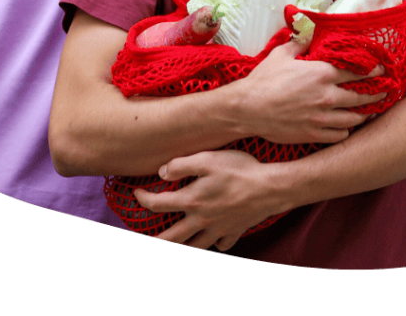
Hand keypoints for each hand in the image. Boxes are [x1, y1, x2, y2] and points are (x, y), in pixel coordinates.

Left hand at [134, 149, 280, 251]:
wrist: (269, 188)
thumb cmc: (239, 170)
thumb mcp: (208, 159)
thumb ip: (182, 165)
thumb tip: (161, 172)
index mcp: (191, 201)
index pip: (157, 205)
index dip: (142, 199)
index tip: (135, 193)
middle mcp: (201, 220)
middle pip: (171, 238)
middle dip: (155, 240)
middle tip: (145, 238)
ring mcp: (218, 229)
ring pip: (195, 246)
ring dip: (183, 245)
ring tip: (176, 243)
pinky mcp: (234, 232)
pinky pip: (221, 245)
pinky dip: (215, 244)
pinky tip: (213, 239)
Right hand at [231, 38, 385, 144]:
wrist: (248, 109)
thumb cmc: (264, 80)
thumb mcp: (281, 55)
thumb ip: (300, 43)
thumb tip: (309, 31)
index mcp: (321, 74)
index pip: (356, 72)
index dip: (372, 70)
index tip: (381, 70)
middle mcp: (327, 96)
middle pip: (361, 97)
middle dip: (376, 93)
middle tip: (385, 91)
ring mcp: (322, 118)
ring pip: (354, 119)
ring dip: (363, 114)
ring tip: (368, 111)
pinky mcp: (314, 134)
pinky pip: (340, 135)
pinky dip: (345, 131)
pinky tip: (345, 126)